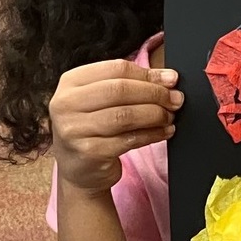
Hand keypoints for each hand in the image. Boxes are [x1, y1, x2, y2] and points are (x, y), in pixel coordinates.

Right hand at [48, 59, 182, 192]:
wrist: (77, 170)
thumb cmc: (92, 129)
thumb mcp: (99, 101)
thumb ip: (127, 85)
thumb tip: (167, 78)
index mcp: (69, 82)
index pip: (115, 69)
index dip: (147, 74)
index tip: (171, 79)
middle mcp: (66, 104)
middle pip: (120, 90)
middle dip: (154, 94)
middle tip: (175, 99)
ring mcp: (75, 129)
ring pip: (125, 115)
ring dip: (155, 115)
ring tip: (169, 116)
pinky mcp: (89, 152)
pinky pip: (129, 139)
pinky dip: (152, 134)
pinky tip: (164, 132)